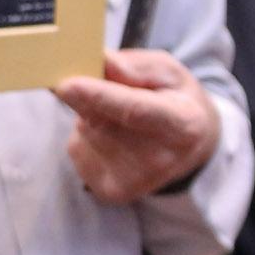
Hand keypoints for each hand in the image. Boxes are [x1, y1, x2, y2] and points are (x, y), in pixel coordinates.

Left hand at [54, 49, 221, 205]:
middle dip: (91, 95)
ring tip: (121, 118)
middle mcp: (160, 160)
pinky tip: (112, 137)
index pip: (136, 111)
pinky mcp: (109, 191)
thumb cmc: (177, 101)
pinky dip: (86, 135)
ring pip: (85, 131)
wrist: (189, 149)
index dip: (100, 97)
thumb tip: (103, 63)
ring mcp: (132, 181)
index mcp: (184, 126)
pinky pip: (77, 148)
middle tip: (107, 85)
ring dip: (91, 115)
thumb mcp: (169, 73)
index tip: (65, 85)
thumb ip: (138, 66)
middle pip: (102, 120)